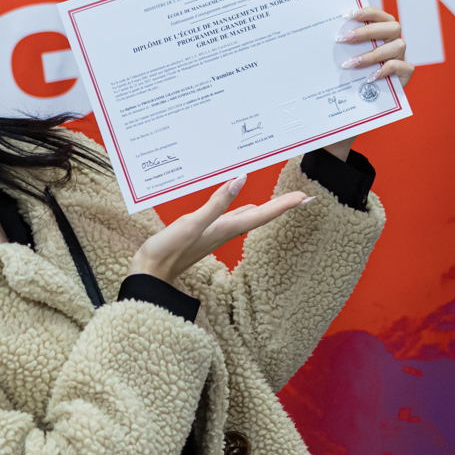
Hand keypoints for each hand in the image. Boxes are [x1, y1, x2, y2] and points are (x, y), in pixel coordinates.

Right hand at [130, 175, 308, 283]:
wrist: (150, 273)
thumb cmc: (168, 250)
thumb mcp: (191, 223)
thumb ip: (216, 203)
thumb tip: (240, 180)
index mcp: (226, 228)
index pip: (261, 214)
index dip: (283, 205)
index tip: (305, 197)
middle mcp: (225, 230)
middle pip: (261, 216)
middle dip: (282, 206)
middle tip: (304, 197)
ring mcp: (216, 232)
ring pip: (249, 217)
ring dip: (267, 208)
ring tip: (283, 199)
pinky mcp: (206, 231)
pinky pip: (232, 217)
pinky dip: (243, 207)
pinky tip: (244, 202)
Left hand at [326, 8, 415, 159]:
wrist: (359, 103)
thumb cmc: (350, 74)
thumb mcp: (346, 57)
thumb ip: (344, 44)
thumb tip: (321, 31)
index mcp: (381, 31)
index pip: (379, 14)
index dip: (366, 12)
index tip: (347, 15)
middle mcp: (394, 40)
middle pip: (391, 27)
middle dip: (366, 31)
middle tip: (343, 39)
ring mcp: (401, 56)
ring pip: (398, 45)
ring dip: (372, 54)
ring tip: (352, 64)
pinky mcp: (406, 73)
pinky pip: (403, 67)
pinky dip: (386, 70)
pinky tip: (370, 77)